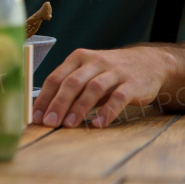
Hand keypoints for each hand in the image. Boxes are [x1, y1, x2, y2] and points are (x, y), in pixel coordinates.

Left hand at [33, 46, 170, 128]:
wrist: (149, 63)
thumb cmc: (110, 73)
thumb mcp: (88, 73)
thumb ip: (70, 88)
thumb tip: (46, 111)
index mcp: (77, 58)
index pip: (55, 78)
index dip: (44, 98)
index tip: (35, 116)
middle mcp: (93, 61)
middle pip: (71, 83)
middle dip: (58, 104)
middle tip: (49, 122)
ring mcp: (114, 71)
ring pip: (92, 88)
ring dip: (79, 108)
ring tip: (69, 125)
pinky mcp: (132, 83)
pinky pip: (118, 97)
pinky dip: (107, 112)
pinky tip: (98, 124)